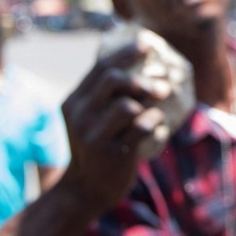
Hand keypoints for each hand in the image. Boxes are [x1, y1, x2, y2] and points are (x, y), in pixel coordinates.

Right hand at [58, 43, 168, 211]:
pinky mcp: (112, 154)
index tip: (147, 44)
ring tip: (157, 111)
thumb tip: (139, 67)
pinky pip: (142, 128)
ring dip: (150, 105)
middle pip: (112, 80)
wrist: (84, 191)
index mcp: (74, 102)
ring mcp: (93, 136)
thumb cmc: (96, 149)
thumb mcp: (90, 120)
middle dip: (141, 79)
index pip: (100, 68)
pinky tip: (157, 129)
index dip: (125, 52)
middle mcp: (79, 116)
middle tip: (161, 87)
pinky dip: (156, 124)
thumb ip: (105, 96)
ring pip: (128, 106)